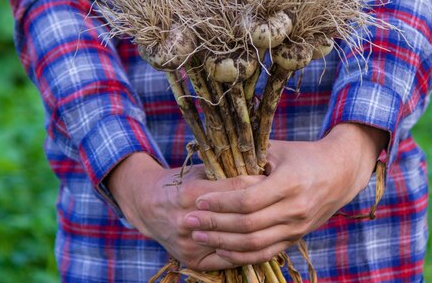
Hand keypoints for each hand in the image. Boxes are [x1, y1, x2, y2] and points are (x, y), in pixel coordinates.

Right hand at [107, 153, 263, 269]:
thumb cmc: (179, 183)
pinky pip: (228, 260)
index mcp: (191, 193)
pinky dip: (247, 251)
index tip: (276, 179)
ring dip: (260, 232)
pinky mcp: (193, 261)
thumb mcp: (201, 171)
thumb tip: (263, 170)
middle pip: (238, 218)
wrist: (148, 207)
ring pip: (235, 243)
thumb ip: (226, 173)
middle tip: (283, 201)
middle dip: (263, 208)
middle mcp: (188, 221)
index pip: (235, 190)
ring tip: (278, 221)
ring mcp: (189, 244)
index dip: (259, 184)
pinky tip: (264, 242)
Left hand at [182, 123, 387, 264]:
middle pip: (248, 225)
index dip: (221, 203)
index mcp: (290, 183)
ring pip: (255, 244)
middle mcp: (295, 208)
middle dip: (214, 225)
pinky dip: (242, 255)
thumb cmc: (302, 155)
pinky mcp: (296, 238)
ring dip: (223, 243)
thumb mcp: (276, 150)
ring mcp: (297, 227)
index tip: (199, 200)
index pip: (248, 200)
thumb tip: (212, 164)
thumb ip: (248, 159)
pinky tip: (221, 249)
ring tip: (198, 236)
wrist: (340, 172)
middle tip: (189, 221)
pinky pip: (266, 253)